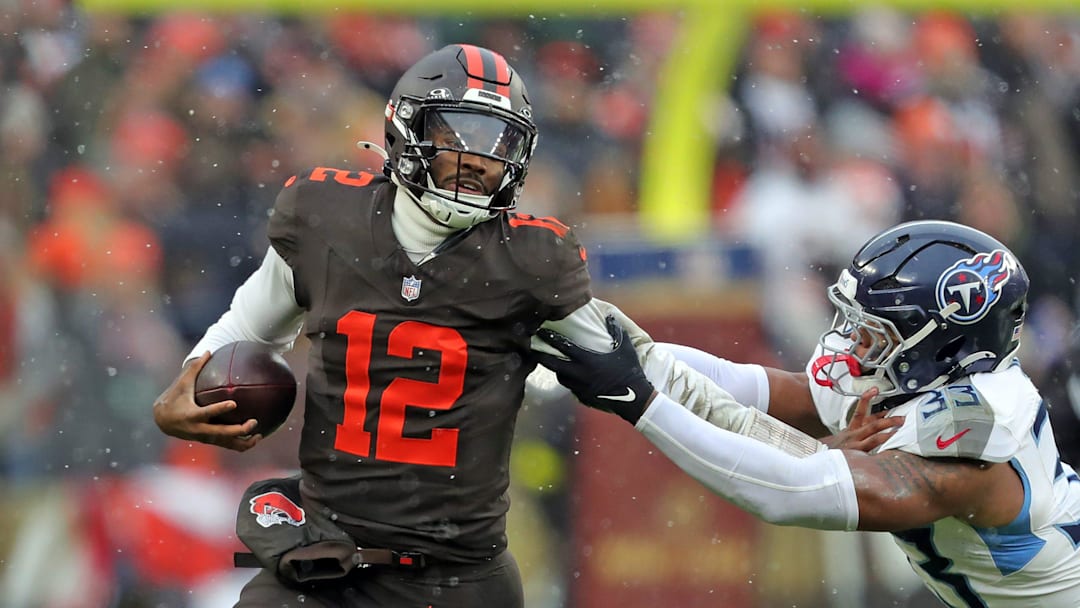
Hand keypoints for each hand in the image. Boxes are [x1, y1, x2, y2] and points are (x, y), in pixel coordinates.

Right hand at [152, 352, 262, 451]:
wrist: (163, 420)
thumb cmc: (174, 397)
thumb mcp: (182, 383)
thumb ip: (195, 367)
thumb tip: (208, 350)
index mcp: (191, 415)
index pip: (207, 413)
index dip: (220, 409)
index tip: (234, 403)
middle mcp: (198, 429)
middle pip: (220, 433)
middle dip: (238, 430)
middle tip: (254, 422)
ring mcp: (204, 437)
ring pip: (225, 443)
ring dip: (243, 442)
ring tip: (260, 435)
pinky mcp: (209, 441)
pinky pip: (227, 445)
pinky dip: (241, 444)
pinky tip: (256, 437)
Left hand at [535, 315, 656, 423]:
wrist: (633, 398)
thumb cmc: (630, 370)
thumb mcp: (625, 347)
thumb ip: (615, 331)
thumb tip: (610, 316)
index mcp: (587, 359)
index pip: (563, 346)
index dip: (550, 338)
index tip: (540, 331)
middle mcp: (579, 373)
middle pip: (552, 364)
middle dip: (540, 355)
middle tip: (531, 348)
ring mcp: (579, 387)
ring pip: (560, 376)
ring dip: (555, 368)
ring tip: (551, 361)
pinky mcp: (582, 397)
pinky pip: (570, 387)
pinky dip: (567, 380)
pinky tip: (570, 376)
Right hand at [821, 388, 902, 451]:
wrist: (820, 464)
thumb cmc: (832, 453)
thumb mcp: (842, 440)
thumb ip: (856, 434)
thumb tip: (872, 430)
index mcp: (849, 430)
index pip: (859, 411)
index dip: (866, 400)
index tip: (874, 390)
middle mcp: (853, 435)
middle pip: (871, 422)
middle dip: (886, 418)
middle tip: (900, 416)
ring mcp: (856, 444)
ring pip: (874, 435)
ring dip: (889, 429)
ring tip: (900, 425)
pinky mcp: (858, 455)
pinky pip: (873, 449)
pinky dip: (883, 446)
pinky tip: (893, 444)